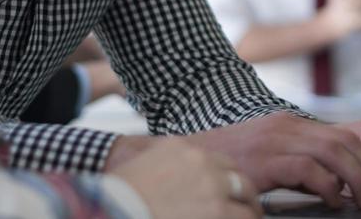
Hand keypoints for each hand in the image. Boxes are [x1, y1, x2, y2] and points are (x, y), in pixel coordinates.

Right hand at [109, 139, 259, 218]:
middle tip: (248, 211)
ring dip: (249, 214)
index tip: (230, 193)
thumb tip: (172, 176)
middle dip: (244, 196)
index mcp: (183, 149)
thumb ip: (162, 161)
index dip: (227, 181)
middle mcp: (202, 163)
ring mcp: (213, 188)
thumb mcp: (140, 164)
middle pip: (239, 178)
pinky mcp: (219, 211)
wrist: (111, 210)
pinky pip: (246, 218)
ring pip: (248, 200)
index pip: (220, 162)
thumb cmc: (119, 196)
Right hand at [186, 113, 360, 207]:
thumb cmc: (227, 165)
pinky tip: (333, 202)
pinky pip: (308, 168)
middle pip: (345, 140)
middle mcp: (287, 127)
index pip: (342, 134)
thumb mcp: (268, 159)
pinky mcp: (264, 161)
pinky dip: (328, 185)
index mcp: (290, 125)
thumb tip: (332, 187)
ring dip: (356, 178)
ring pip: (334, 151)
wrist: (185, 159)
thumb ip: (298, 165)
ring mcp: (275, 141)